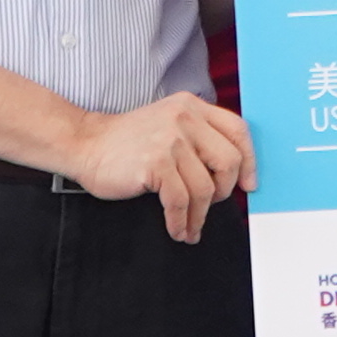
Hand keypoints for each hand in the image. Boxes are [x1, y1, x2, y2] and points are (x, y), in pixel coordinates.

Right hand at [59, 92, 255, 240]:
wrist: (86, 145)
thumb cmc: (129, 143)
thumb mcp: (169, 124)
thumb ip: (198, 136)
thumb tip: (234, 172)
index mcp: (192, 106)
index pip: (238, 130)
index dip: (250, 160)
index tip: (248, 184)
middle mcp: (185, 118)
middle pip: (229, 161)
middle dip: (224, 191)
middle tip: (210, 205)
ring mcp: (170, 140)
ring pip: (205, 188)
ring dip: (200, 216)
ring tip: (191, 227)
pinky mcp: (156, 163)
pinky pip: (181, 201)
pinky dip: (182, 222)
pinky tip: (177, 229)